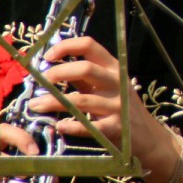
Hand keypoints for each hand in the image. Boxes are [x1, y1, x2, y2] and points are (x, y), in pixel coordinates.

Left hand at [28, 36, 174, 176]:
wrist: (147, 136)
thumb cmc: (120, 107)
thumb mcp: (106, 87)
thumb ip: (84, 77)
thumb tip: (53, 65)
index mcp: (114, 68)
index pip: (90, 46)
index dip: (66, 47)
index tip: (48, 56)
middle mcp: (117, 83)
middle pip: (86, 68)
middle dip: (58, 72)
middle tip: (41, 80)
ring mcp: (117, 106)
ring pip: (81, 100)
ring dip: (53, 102)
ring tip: (35, 105)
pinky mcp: (115, 128)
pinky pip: (88, 126)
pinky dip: (71, 126)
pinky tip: (60, 126)